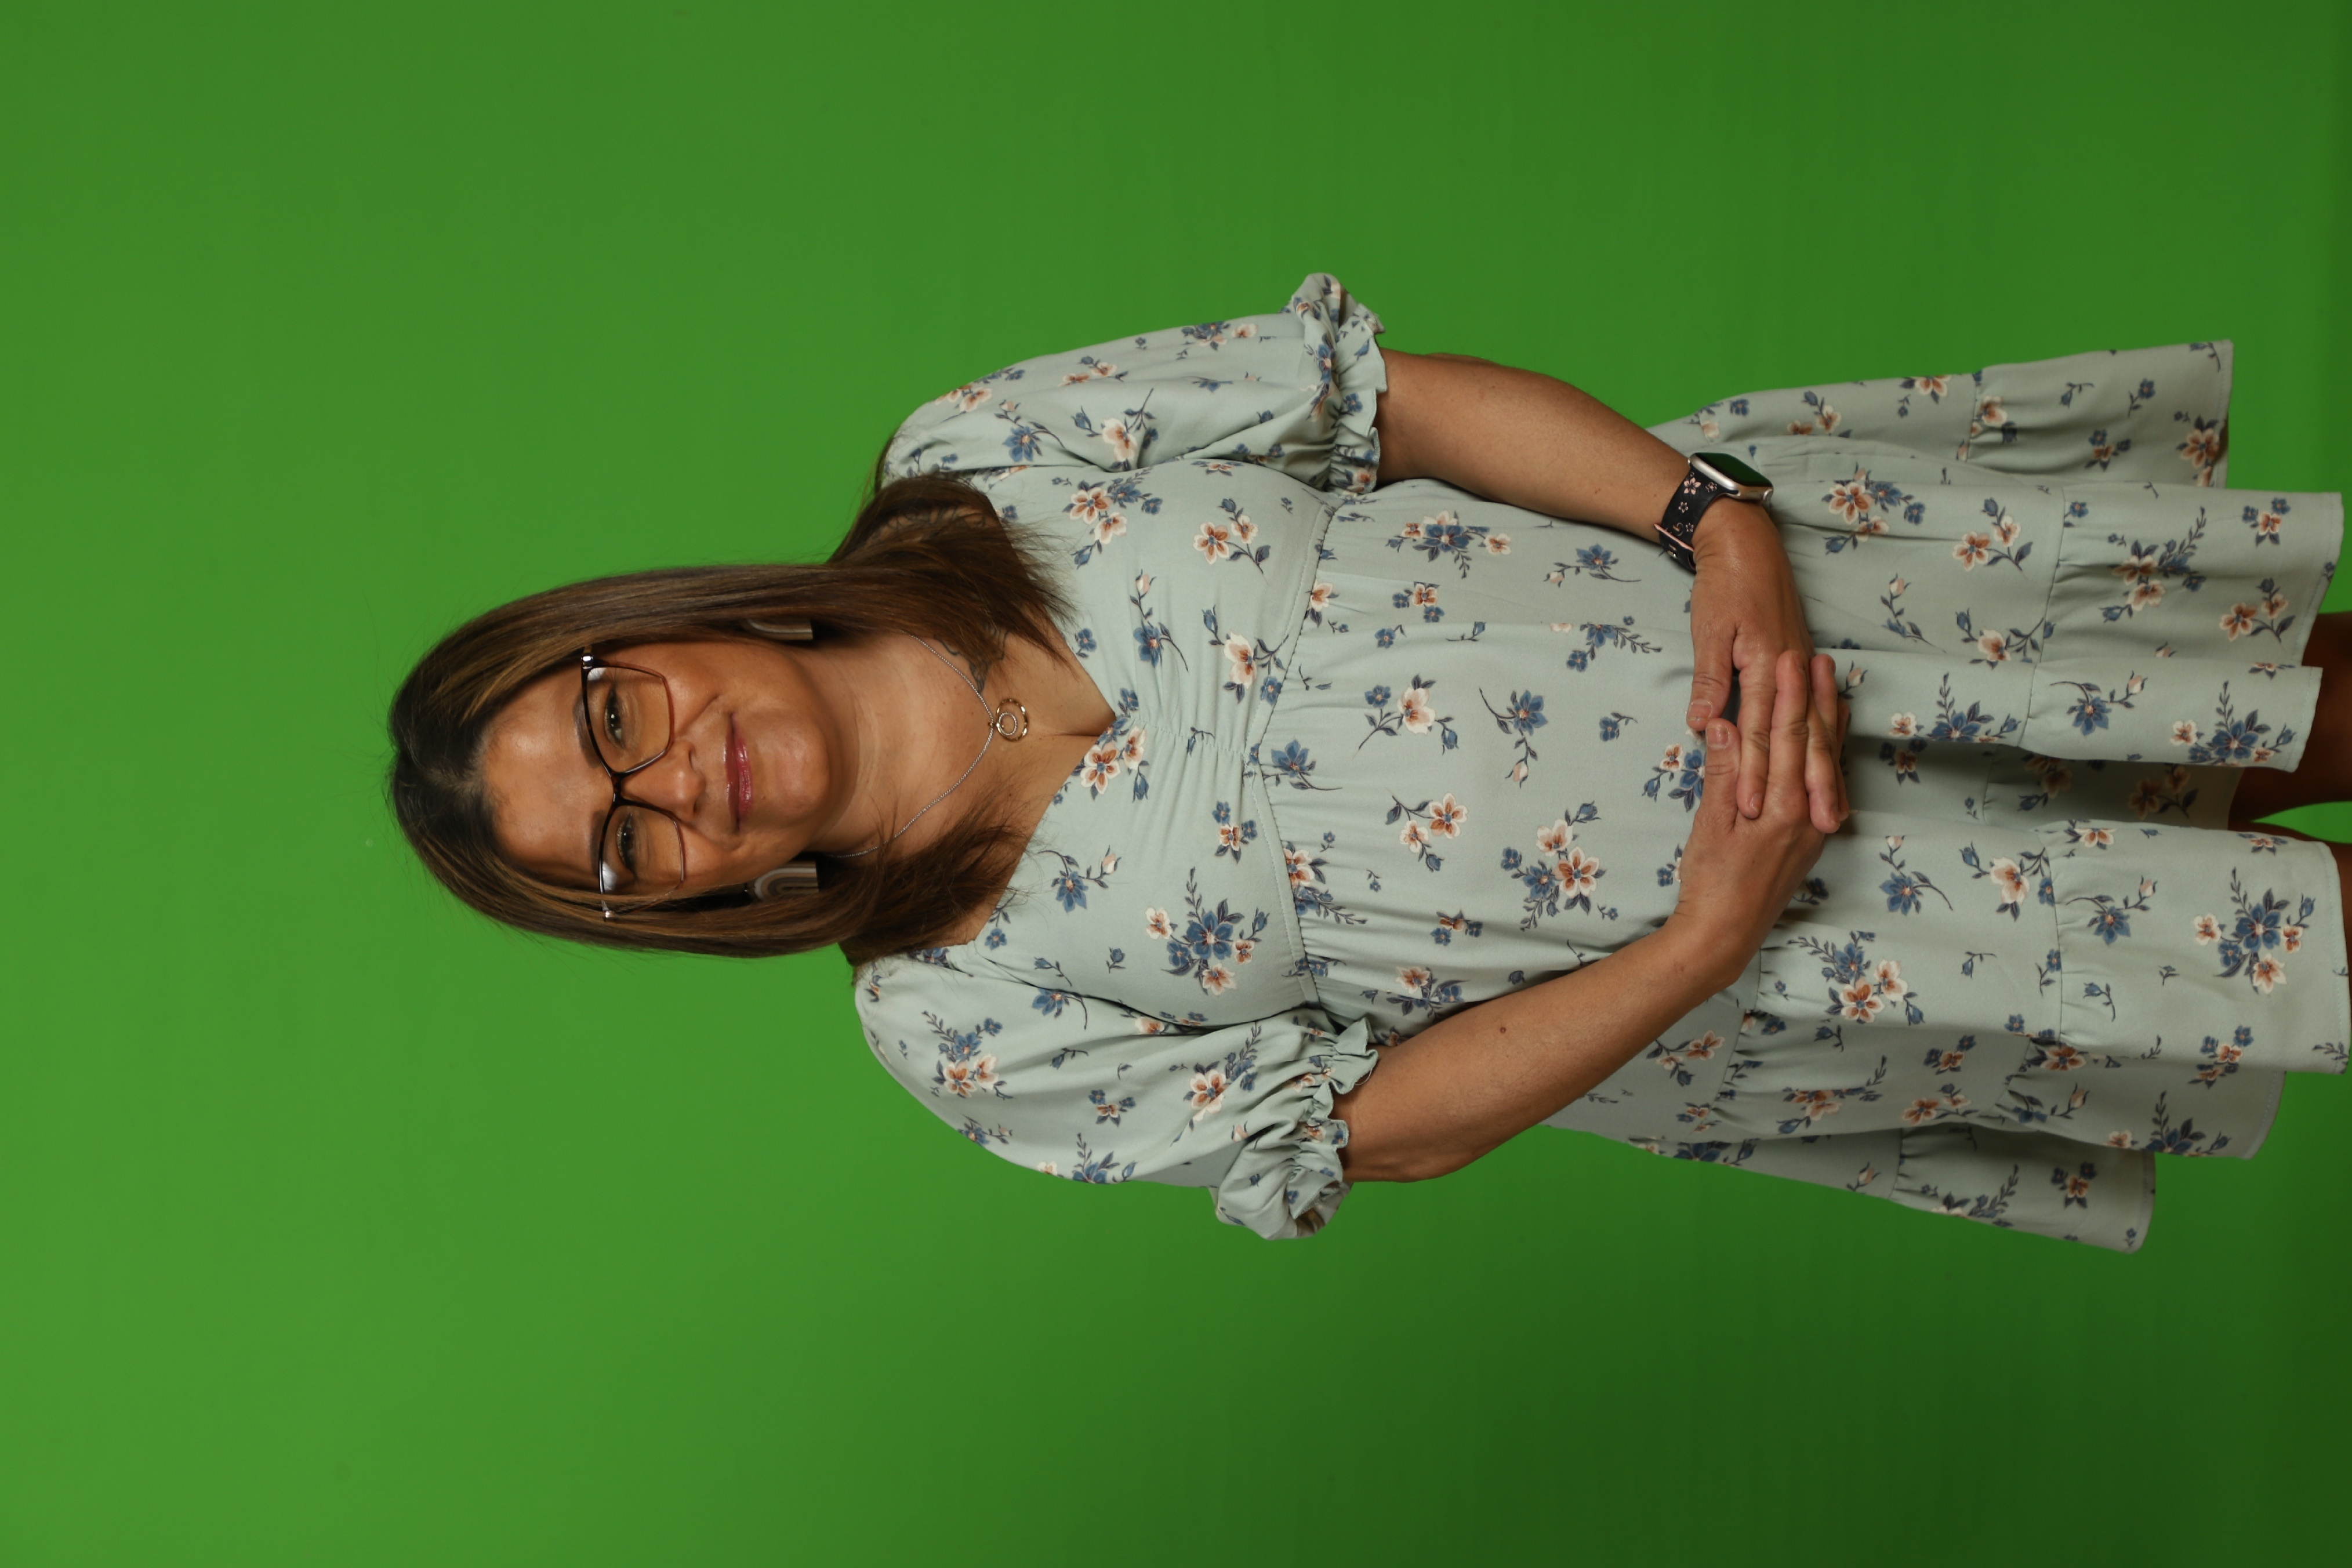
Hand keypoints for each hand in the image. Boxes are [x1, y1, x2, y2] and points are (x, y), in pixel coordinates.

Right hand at [1667, 651, 1835, 989]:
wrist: (1725, 934)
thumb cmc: (1711, 883)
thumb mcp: (1711, 826)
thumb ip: (1723, 773)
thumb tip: (1727, 724)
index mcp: (1780, 806)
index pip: (1787, 737)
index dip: (1788, 695)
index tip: (1789, 658)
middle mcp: (1807, 813)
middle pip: (1816, 744)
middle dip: (1817, 698)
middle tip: (1819, 657)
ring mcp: (1813, 825)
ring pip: (1826, 762)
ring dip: (1828, 721)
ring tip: (1834, 685)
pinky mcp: (1810, 836)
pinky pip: (1825, 783)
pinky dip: (1828, 755)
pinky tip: (1828, 740)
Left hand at [1685, 502, 1849, 832]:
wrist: (1747, 543)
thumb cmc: (1724, 585)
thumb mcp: (1709, 629)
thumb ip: (1710, 679)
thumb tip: (1705, 725)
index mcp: (1766, 663)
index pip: (1758, 730)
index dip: (1754, 772)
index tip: (1751, 809)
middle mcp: (1791, 670)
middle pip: (1799, 738)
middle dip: (1806, 786)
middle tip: (1817, 829)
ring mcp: (1801, 668)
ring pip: (1817, 731)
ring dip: (1824, 774)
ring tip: (1834, 813)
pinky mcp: (1803, 666)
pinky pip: (1822, 715)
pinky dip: (1829, 747)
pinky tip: (1832, 771)